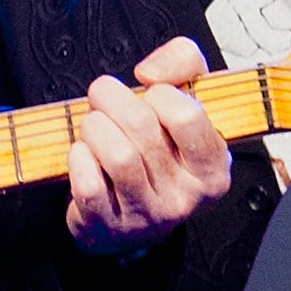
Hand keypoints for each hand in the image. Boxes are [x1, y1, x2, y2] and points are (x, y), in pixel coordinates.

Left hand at [67, 35, 232, 250]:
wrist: (133, 216)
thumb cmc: (159, 151)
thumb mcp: (185, 101)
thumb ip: (183, 63)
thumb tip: (151, 73)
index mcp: (212, 166)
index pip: (187, 114)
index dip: (158, 93)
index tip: (150, 96)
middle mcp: (186, 196)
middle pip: (142, 127)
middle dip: (111, 99)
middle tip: (102, 96)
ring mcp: (148, 216)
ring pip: (117, 154)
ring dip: (93, 127)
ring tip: (94, 126)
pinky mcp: (110, 227)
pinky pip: (89, 183)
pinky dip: (78, 159)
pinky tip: (84, 155)